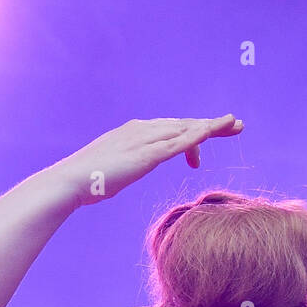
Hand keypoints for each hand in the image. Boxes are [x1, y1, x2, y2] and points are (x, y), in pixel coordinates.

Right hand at [66, 114, 243, 206]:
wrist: (70, 181)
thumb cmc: (88, 182)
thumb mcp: (113, 172)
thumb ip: (123, 168)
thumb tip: (121, 174)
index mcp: (135, 133)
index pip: (171, 129)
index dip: (194, 132)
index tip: (211, 139)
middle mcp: (142, 129)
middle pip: (184, 124)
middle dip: (211, 124)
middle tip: (236, 125)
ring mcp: (144, 140)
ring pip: (185, 128)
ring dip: (212, 126)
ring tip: (235, 126)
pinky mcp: (146, 155)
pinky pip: (177, 142)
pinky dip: (197, 135)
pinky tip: (213, 132)